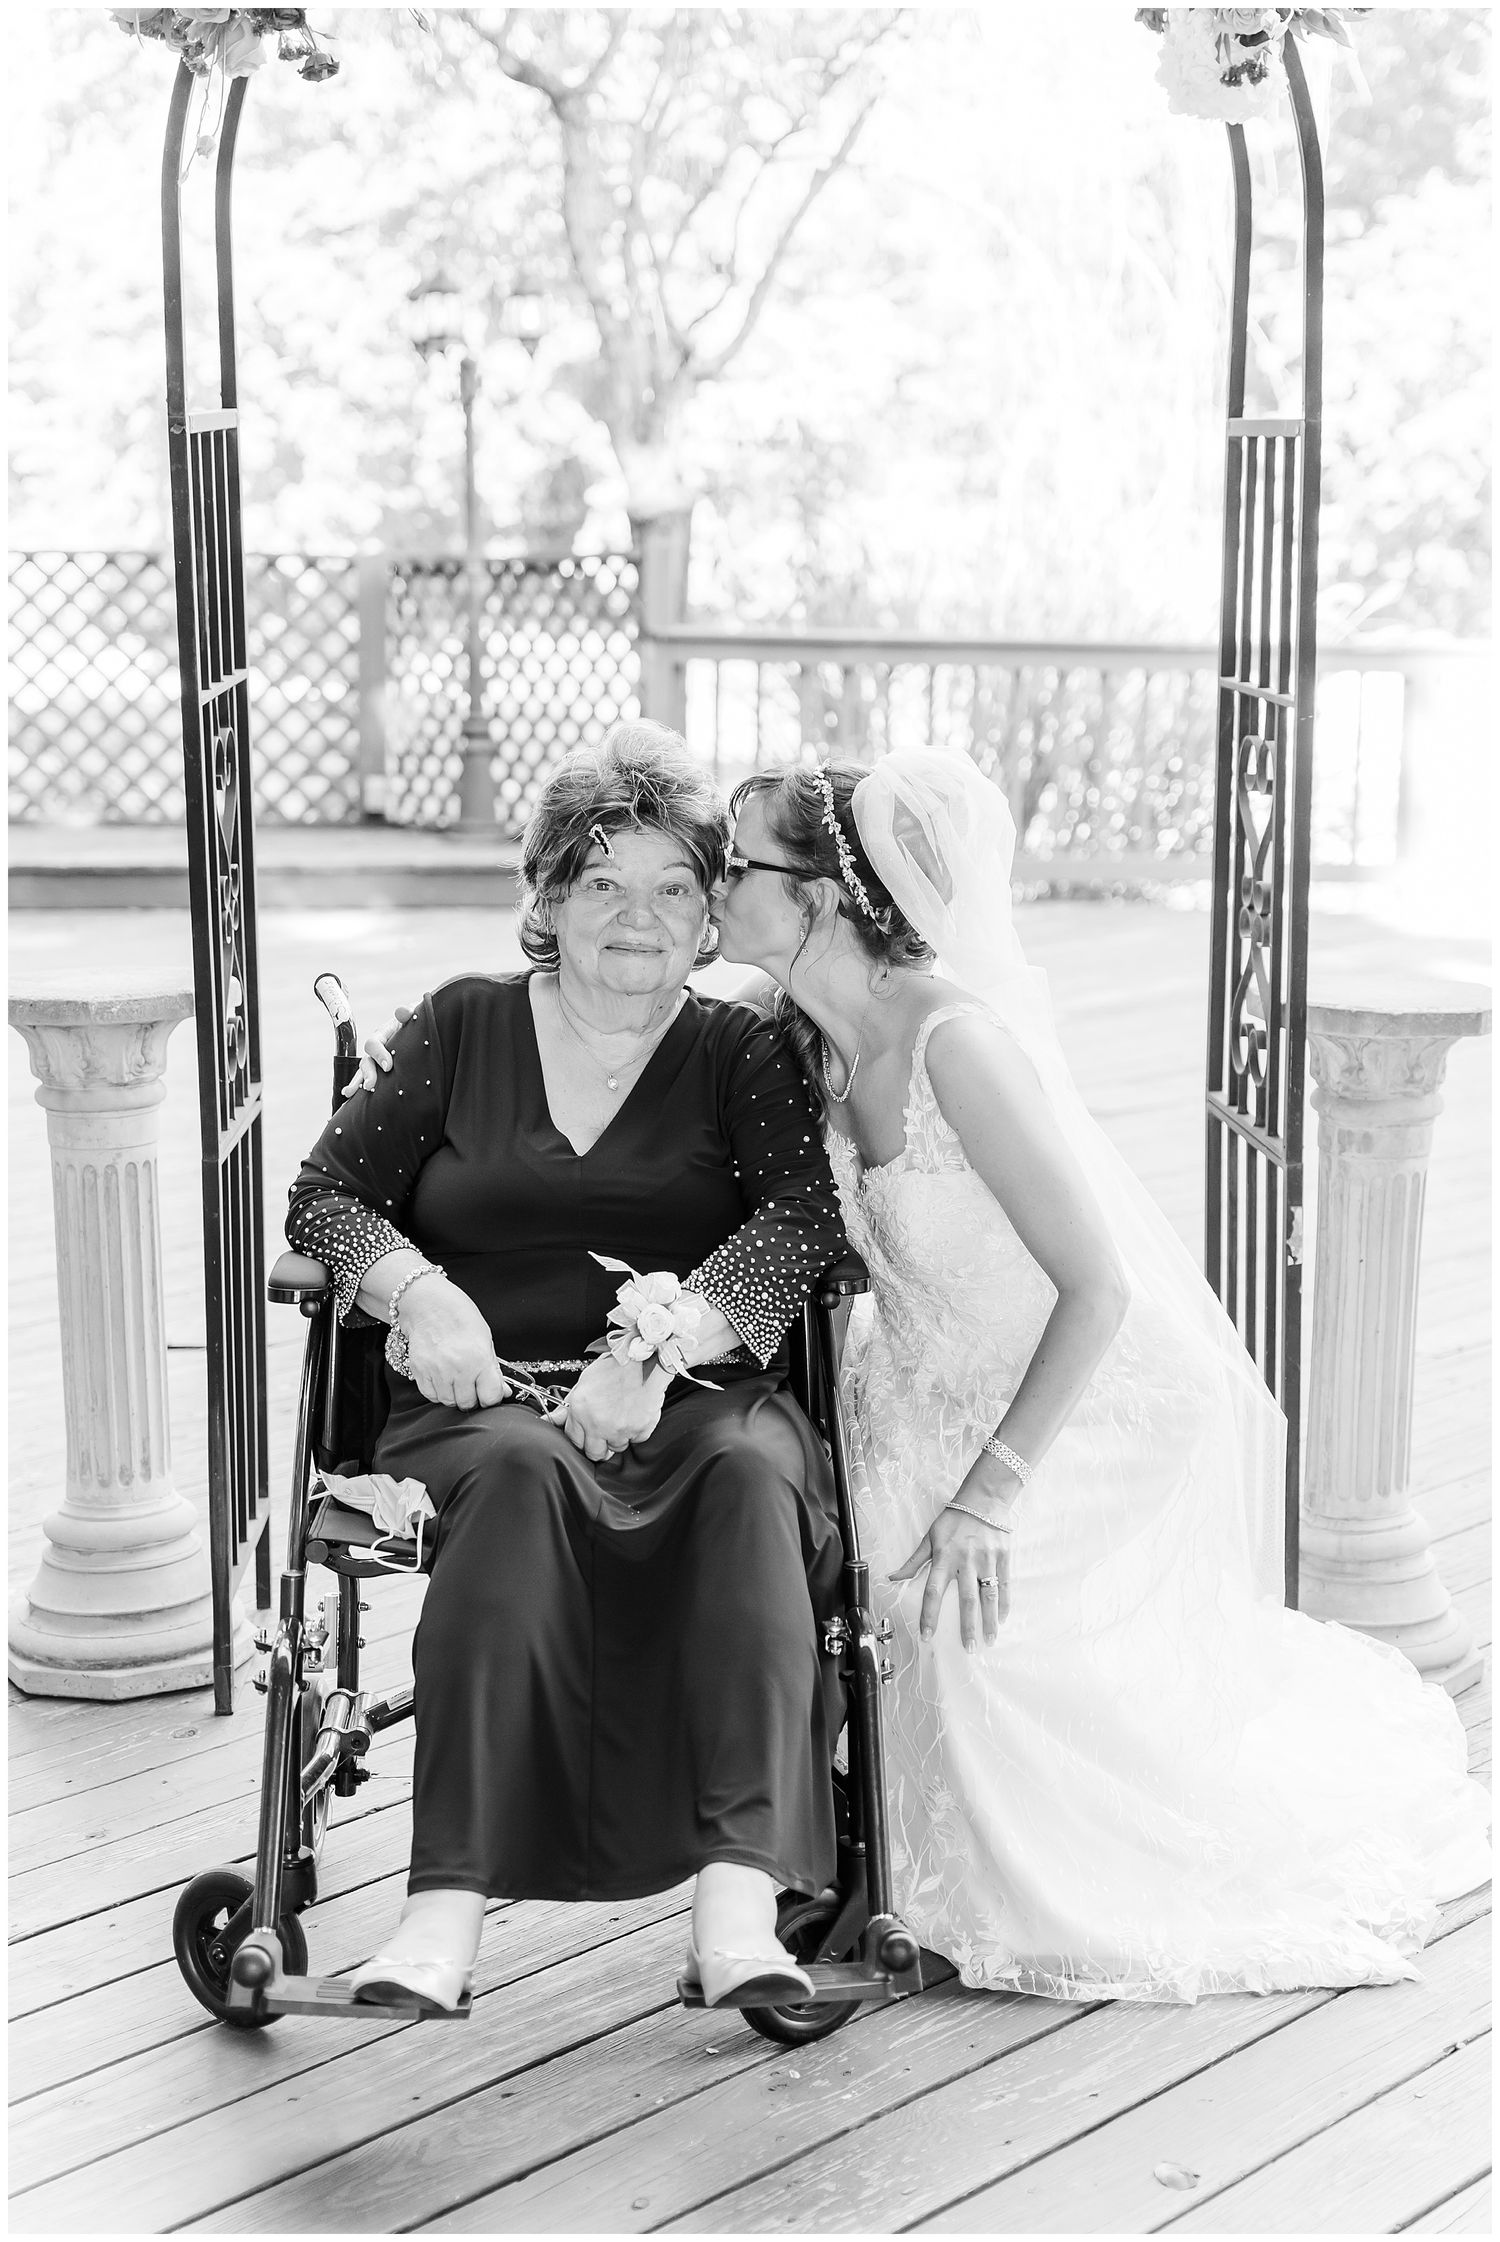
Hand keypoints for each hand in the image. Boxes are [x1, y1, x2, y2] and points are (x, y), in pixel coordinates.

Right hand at [341, 1005, 412, 1098]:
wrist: (420, 1028)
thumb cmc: (417, 1021)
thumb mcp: (415, 1013)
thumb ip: (409, 1013)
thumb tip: (402, 1012)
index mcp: (383, 1034)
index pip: (374, 1043)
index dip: (379, 1054)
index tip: (389, 1066)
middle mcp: (377, 1048)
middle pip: (366, 1061)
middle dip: (367, 1074)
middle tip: (371, 1086)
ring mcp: (376, 1060)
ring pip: (363, 1072)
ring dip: (356, 1083)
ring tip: (350, 1093)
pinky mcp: (380, 1071)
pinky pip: (367, 1079)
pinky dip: (358, 1088)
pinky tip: (351, 1098)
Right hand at [397, 1275, 510, 1411]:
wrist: (428, 1304)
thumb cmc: (459, 1316)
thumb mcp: (485, 1339)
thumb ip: (493, 1369)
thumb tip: (503, 1391)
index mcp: (479, 1359)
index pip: (490, 1397)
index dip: (492, 1396)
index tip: (490, 1391)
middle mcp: (458, 1368)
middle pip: (467, 1403)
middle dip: (472, 1396)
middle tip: (472, 1382)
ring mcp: (436, 1371)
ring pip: (448, 1402)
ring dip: (454, 1395)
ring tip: (455, 1377)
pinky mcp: (419, 1372)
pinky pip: (431, 1395)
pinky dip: (438, 1391)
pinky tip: (442, 1377)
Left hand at [550, 1353, 666, 1464]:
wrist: (644, 1360)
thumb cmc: (615, 1366)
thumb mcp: (585, 1382)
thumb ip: (568, 1406)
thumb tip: (552, 1419)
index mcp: (580, 1410)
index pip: (575, 1441)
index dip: (581, 1438)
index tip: (586, 1435)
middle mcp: (598, 1423)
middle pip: (594, 1453)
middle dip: (598, 1446)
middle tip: (604, 1433)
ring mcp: (620, 1429)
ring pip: (616, 1448)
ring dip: (618, 1438)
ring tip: (621, 1417)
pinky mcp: (640, 1430)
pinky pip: (636, 1440)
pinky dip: (635, 1431)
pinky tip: (634, 1415)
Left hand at [889, 1492, 1011, 1649]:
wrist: (983, 1499)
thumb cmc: (953, 1520)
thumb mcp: (929, 1538)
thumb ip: (913, 1562)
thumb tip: (892, 1578)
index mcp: (944, 1557)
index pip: (933, 1591)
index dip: (929, 1615)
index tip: (927, 1636)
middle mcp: (966, 1560)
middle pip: (966, 1599)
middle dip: (966, 1626)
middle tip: (967, 1648)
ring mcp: (986, 1559)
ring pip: (988, 1595)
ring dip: (989, 1620)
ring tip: (988, 1639)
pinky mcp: (1003, 1557)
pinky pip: (1005, 1584)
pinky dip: (1005, 1603)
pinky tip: (1002, 1619)